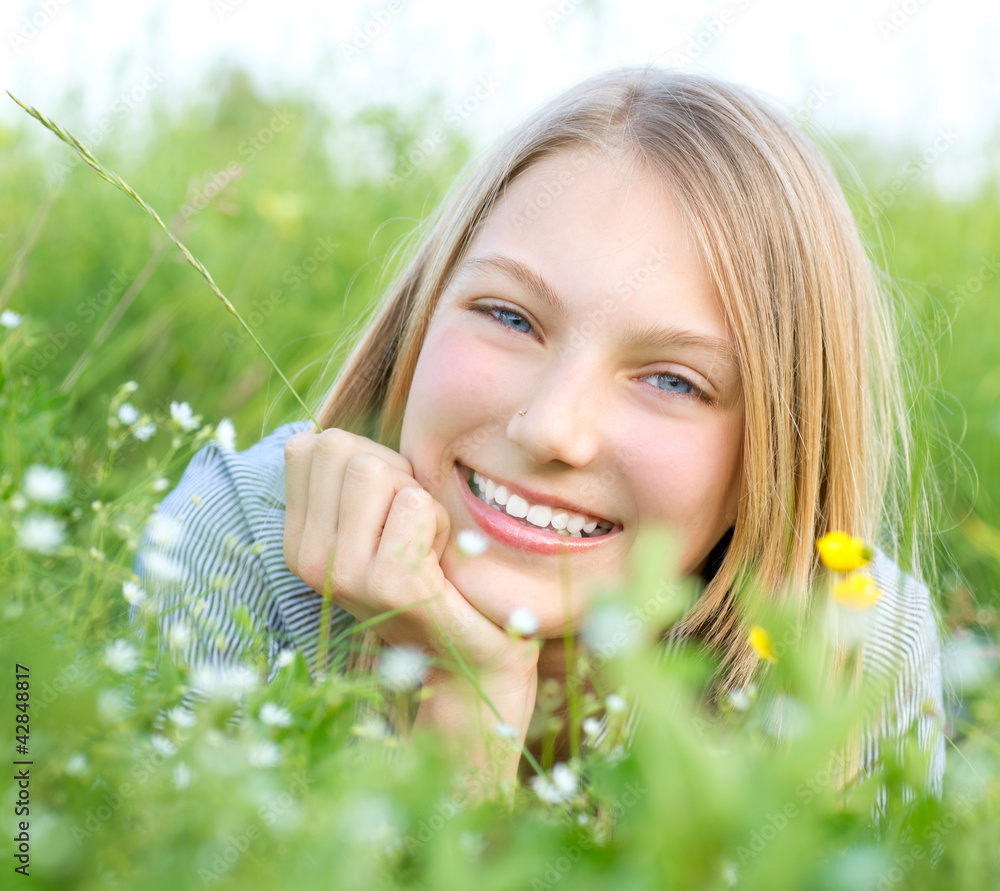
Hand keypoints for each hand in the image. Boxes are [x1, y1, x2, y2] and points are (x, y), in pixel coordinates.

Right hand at [282, 427, 539, 680]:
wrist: (469, 656)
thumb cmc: (432, 574)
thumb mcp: (379, 520)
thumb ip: (349, 479)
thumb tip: (322, 435)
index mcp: (297, 539)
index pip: (313, 444)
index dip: (368, 461)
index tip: (389, 511)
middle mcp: (307, 559)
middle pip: (345, 451)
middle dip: (396, 476)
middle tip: (413, 531)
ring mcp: (342, 576)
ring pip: (380, 471)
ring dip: (421, 501)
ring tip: (427, 547)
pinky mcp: (389, 587)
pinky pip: (416, 506)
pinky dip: (442, 524)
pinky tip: (441, 566)